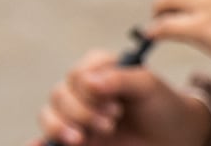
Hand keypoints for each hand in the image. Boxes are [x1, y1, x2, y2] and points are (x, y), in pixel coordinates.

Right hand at [36, 49, 209, 145]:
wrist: (173, 137)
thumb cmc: (162, 106)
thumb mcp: (148, 87)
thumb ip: (121, 79)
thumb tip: (88, 81)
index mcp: (102, 71)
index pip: (78, 73)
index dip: (90, 88)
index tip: (116, 102)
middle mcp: (85, 93)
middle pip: (60, 95)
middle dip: (81, 111)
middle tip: (111, 122)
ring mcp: (77, 117)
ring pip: (49, 115)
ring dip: (62, 126)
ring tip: (84, 139)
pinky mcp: (76, 139)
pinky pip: (46, 139)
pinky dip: (39, 142)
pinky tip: (37, 145)